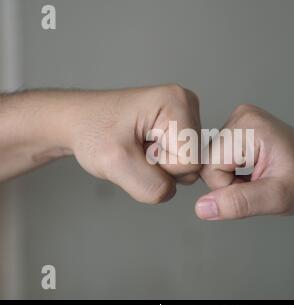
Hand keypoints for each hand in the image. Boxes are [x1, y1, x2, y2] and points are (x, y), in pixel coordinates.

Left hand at [68, 85, 200, 202]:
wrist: (80, 122)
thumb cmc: (91, 130)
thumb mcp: (115, 162)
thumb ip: (150, 186)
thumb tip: (171, 192)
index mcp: (178, 102)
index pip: (191, 162)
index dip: (161, 166)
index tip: (137, 148)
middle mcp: (187, 105)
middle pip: (192, 165)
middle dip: (160, 167)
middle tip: (135, 150)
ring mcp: (184, 117)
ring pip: (186, 168)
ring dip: (157, 167)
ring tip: (137, 148)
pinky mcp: (178, 129)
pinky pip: (179, 164)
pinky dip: (158, 165)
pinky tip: (142, 149)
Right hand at [196, 104, 293, 219]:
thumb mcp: (277, 197)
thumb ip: (240, 203)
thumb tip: (202, 208)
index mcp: (248, 127)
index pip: (209, 168)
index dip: (228, 188)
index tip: (256, 187)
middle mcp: (240, 116)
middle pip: (208, 163)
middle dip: (229, 183)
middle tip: (258, 183)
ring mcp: (238, 119)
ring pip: (211, 162)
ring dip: (230, 178)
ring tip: (258, 176)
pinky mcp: (238, 127)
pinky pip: (218, 157)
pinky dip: (232, 170)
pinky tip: (253, 169)